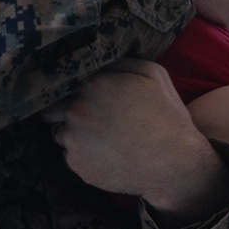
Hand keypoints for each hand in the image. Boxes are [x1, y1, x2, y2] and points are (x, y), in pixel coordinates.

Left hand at [40, 58, 228, 228]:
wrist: (174, 163)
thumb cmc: (166, 115)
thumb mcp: (153, 74)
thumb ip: (120, 62)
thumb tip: (101, 62)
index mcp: (92, 85)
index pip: (66, 82)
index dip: (73, 89)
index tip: (83, 95)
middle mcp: (76, 111)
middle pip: (54, 109)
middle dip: (66, 111)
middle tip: (89, 118)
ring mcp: (74, 141)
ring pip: (61, 134)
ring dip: (74, 134)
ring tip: (99, 139)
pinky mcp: (77, 166)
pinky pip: (71, 156)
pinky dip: (82, 155)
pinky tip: (105, 155)